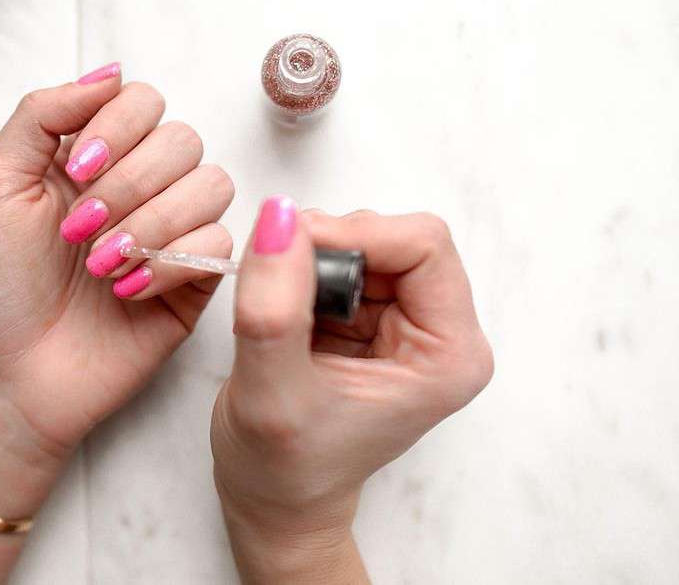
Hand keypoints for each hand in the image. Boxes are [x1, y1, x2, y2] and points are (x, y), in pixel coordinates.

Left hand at [0, 65, 233, 517]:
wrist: (3, 379)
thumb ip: (42, 115)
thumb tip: (109, 71)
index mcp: (91, 159)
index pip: (143, 102)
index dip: (119, 127)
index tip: (76, 171)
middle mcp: (138, 189)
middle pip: (183, 139)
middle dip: (131, 182)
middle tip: (79, 230)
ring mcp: (170, 236)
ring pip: (213, 185)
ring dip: (153, 221)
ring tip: (100, 266)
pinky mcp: (193, 284)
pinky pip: (219, 246)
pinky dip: (172, 263)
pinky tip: (125, 291)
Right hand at [210, 197, 492, 582]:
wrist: (273, 501)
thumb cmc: (283, 470)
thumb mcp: (271, 394)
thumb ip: (275, 309)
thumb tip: (278, 219)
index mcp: (449, 355)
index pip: (424, 245)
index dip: (355, 234)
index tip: (290, 250)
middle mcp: (439, 333)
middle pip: (394, 236)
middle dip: (327, 248)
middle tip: (277, 290)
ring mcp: (405, 323)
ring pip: (362, 242)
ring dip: (309, 260)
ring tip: (278, 314)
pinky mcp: (370, 318)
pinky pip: (337, 259)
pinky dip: (299, 270)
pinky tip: (283, 313)